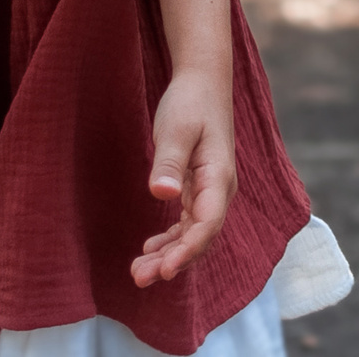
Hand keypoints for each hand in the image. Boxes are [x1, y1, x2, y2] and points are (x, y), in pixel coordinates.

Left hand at [133, 73, 235, 286]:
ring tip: (139, 271)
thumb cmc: (190, 102)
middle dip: (172, 261)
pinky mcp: (199, 187)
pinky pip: (188, 222)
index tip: (164, 270)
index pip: (207, 224)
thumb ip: (169, 162)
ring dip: (169, 254)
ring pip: (193, 233)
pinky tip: (151, 248)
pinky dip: (172, 239)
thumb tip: (162, 195)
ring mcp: (210, 190)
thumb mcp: (175, 128)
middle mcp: (219, 189)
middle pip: (200, 237)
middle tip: (139, 277)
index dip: (187, 250)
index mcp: (219, 176)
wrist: (202, 80)